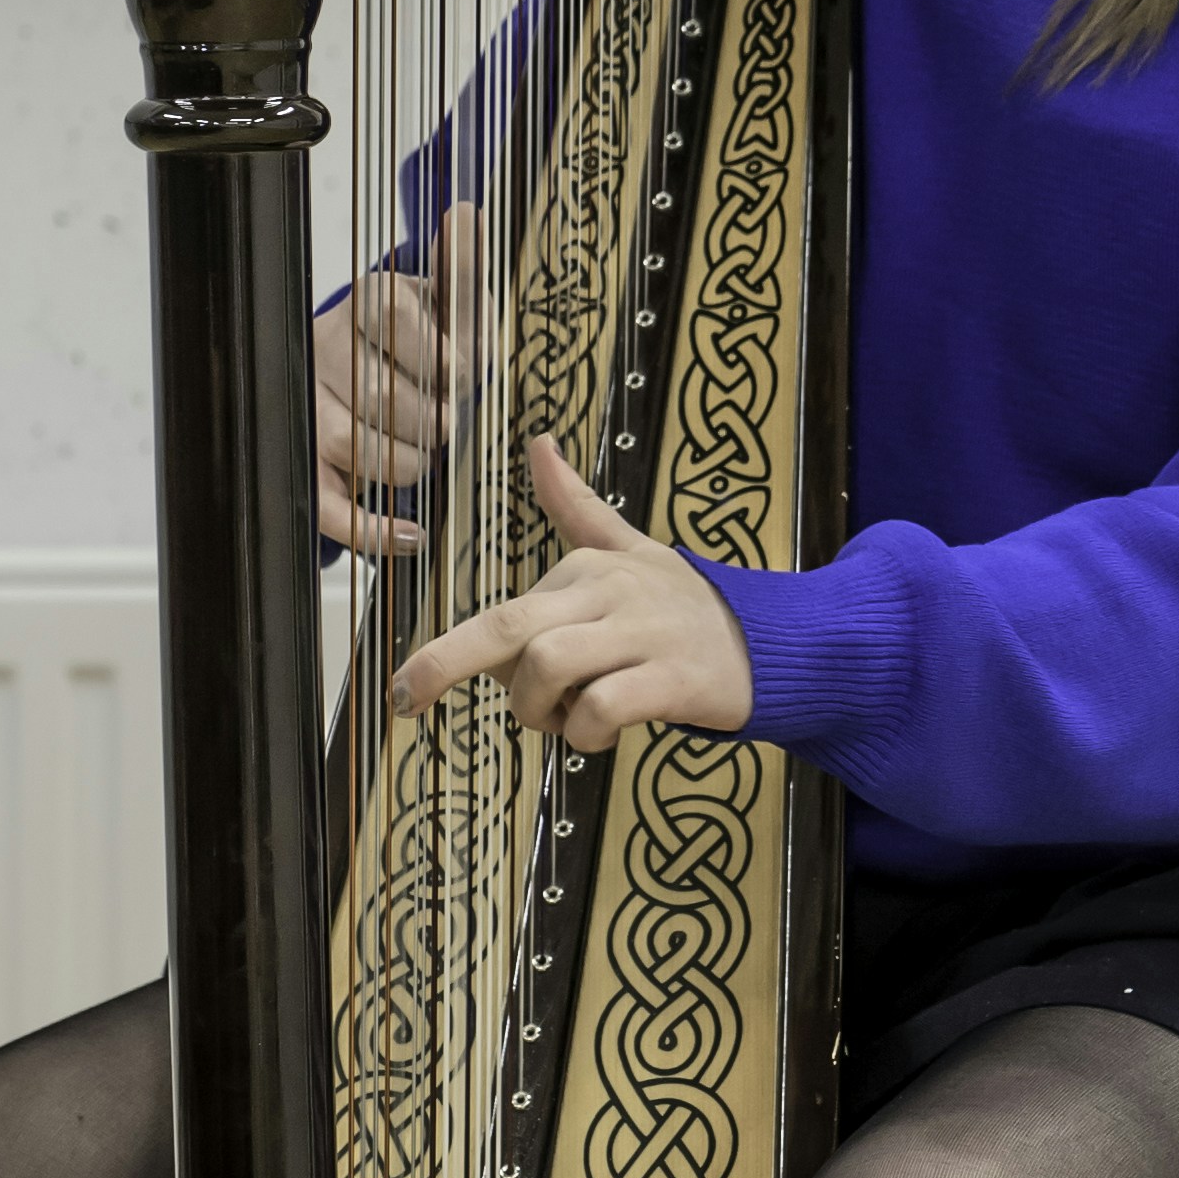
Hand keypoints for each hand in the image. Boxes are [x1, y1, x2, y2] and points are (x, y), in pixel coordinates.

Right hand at [315, 205, 481, 552]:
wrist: (378, 375)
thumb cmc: (427, 342)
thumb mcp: (450, 304)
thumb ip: (464, 271)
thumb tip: (467, 212)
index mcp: (366, 302)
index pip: (394, 321)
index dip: (442, 358)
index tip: (463, 376)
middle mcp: (325, 351)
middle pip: (381, 394)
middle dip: (433, 420)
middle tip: (452, 425)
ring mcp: (309, 412)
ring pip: (357, 448)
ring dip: (411, 465)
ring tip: (431, 459)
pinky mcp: (305, 466)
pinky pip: (330, 509)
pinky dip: (374, 529)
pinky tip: (412, 534)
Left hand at [391, 438, 754, 751]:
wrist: (774, 642)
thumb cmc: (686, 605)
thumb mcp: (630, 547)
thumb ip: (576, 504)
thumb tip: (538, 443)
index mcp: (588, 567)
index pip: (502, 612)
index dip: (449, 654)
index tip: (405, 689)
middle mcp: (609, 592)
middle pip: (509, 627)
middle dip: (445, 662)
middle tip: (408, 700)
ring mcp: (643, 635)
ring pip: (549, 667)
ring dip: (538, 712)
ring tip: (564, 722)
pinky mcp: (674, 679)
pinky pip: (602, 708)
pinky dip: (586, 734)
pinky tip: (600, 735)